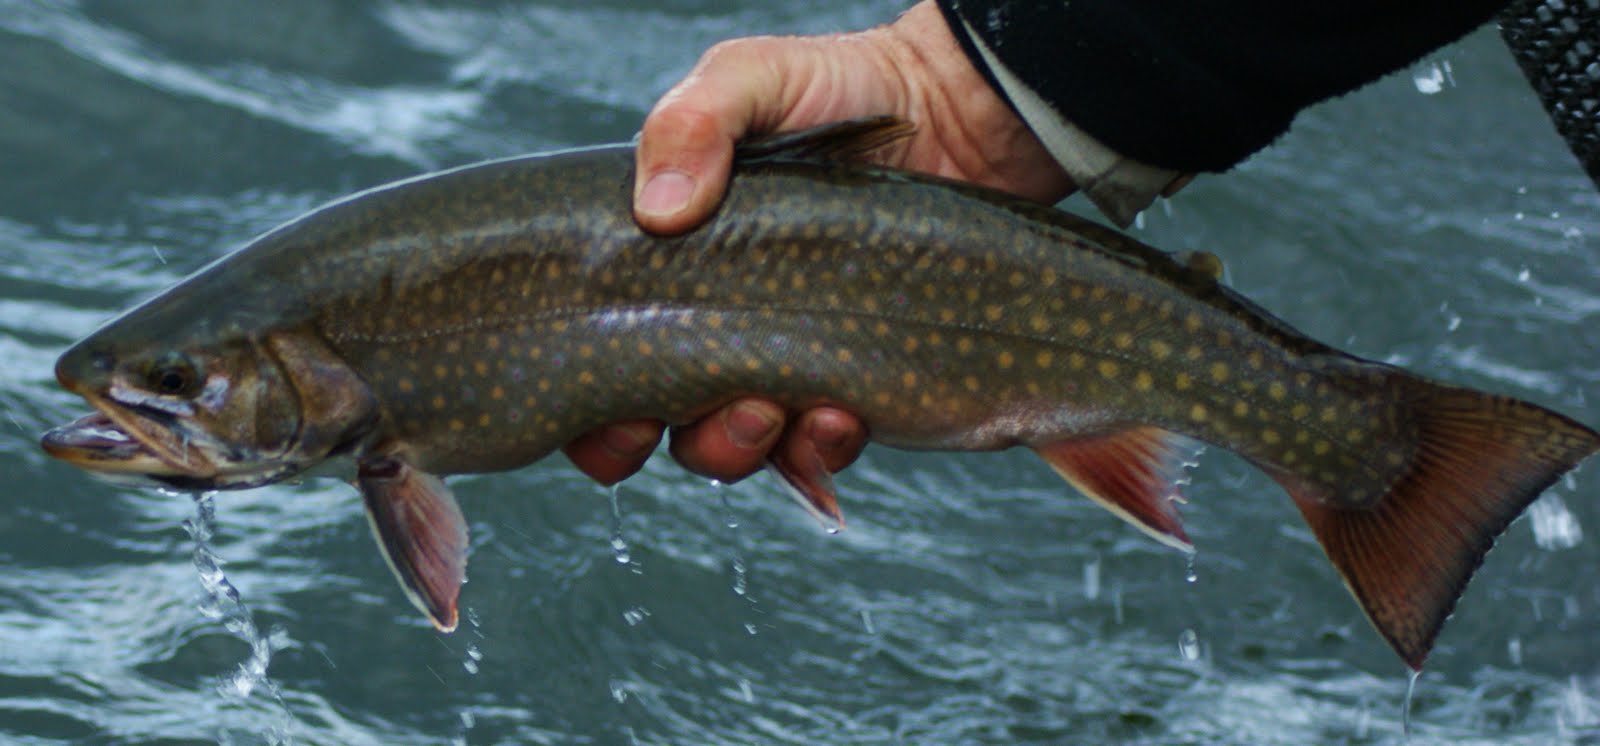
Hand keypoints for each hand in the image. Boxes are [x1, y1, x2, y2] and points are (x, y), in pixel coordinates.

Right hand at [564, 0, 1072, 486]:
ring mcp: (783, 362)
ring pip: (731, 448)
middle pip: (656, 426)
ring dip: (738, 446)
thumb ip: (692, 122)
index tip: (607, 407)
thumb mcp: (752, 80)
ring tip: (771, 407)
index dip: (587, 408)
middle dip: (657, 436)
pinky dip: (819, 448)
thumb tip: (656, 213)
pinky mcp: (853, 385)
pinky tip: (839, 413)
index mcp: (666, 268)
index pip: (598, 360)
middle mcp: (713, 326)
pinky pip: (818, 449)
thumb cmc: (841, 91)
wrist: (959, 116)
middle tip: (692, 406)